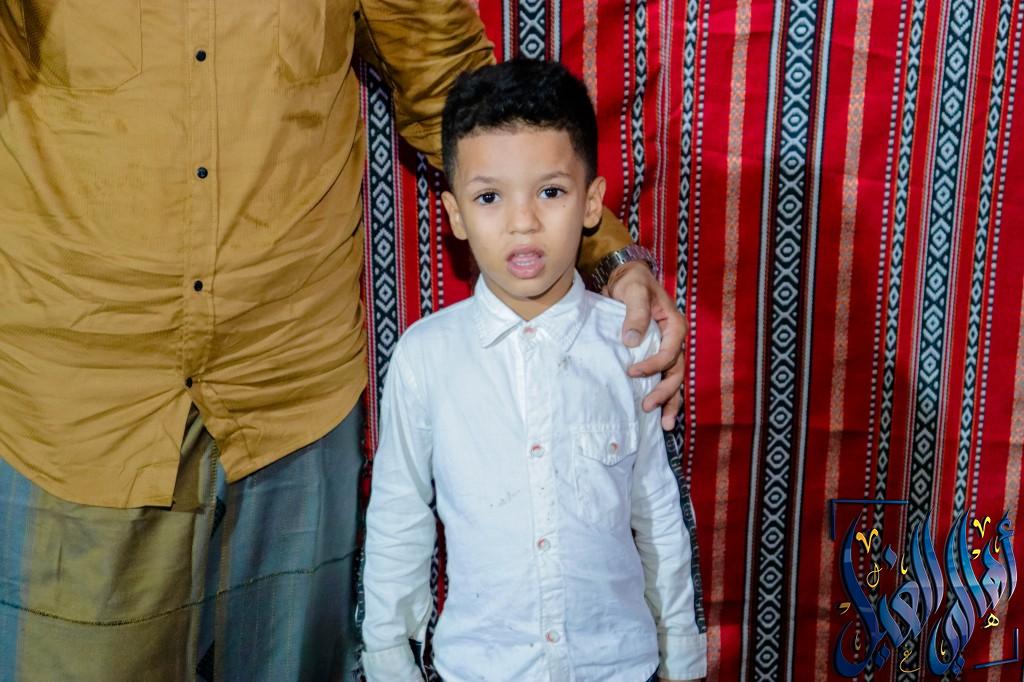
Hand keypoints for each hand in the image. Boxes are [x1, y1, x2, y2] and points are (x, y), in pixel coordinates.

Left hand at [604, 261, 686, 429]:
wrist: (625, 278)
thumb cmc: (632, 282)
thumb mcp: (634, 291)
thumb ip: (634, 313)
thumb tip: (631, 341)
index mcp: (674, 325)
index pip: (670, 352)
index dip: (654, 365)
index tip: (632, 372)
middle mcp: (674, 340)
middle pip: (676, 371)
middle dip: (665, 392)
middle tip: (647, 406)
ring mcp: (667, 349)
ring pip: (674, 379)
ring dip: (670, 401)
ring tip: (665, 425)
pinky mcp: (655, 355)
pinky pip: (663, 378)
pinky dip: (662, 395)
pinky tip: (659, 415)